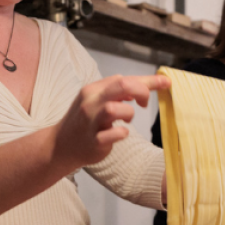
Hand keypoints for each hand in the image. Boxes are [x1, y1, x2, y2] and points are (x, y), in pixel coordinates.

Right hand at [53, 74, 170, 169]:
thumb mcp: (96, 101)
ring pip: (115, 108)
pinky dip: (122, 133)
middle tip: (144, 104)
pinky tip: (121, 134)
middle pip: (121, 85)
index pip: (124, 78)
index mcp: (93, 90)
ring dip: (128, 113)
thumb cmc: (83, 122)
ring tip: (126, 120)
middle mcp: (90, 103)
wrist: (59, 146)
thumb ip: (116, 93)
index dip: (148, 81)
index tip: (165, 82)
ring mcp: (90, 122)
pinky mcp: (93, 141)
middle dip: (142, 91)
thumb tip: (139, 86)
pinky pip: (113, 134)